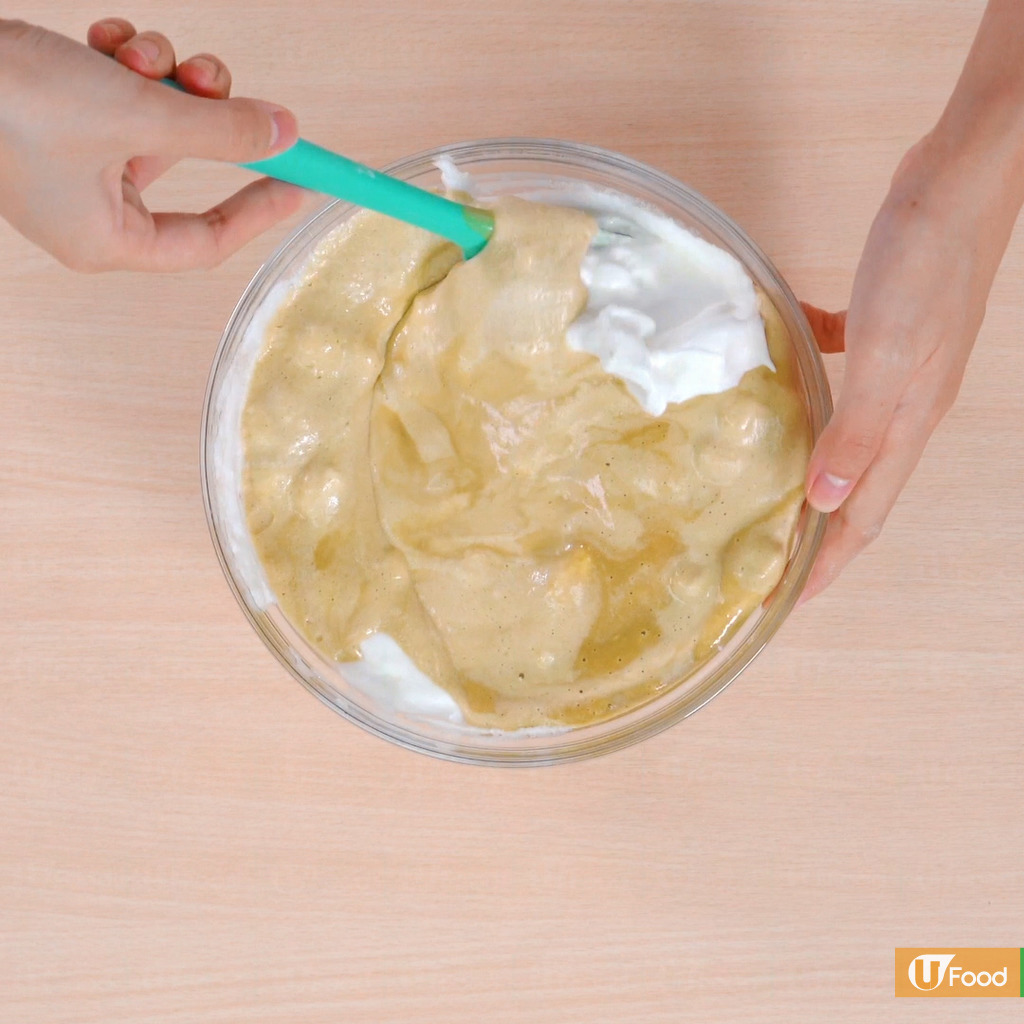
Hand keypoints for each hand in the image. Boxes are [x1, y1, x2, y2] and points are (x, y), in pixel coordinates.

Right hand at [0, 17, 303, 271]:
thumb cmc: (15, 101)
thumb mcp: (139, 114)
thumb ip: (222, 129)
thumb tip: (287, 135)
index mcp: (108, 242)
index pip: (207, 240)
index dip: (260, 208)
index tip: (304, 179)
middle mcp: (91, 212)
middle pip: (184, 167)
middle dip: (202, 114)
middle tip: (212, 79)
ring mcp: (69, 165)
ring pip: (153, 122)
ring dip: (162, 77)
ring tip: (138, 49)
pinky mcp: (54, 120)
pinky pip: (116, 97)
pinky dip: (123, 64)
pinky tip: (104, 37)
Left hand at [799, 135, 1010, 600]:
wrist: (963, 176)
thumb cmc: (926, 260)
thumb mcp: (887, 352)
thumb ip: (858, 429)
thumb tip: (825, 501)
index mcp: (909, 421)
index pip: (864, 513)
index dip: (829, 561)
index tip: (787, 601)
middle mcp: (907, 405)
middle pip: (857, 486)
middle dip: (818, 531)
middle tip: (770, 558)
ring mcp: (900, 364)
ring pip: (850, 434)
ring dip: (814, 467)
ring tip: (769, 488)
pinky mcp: (886, 326)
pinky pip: (845, 367)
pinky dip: (816, 379)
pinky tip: (786, 367)